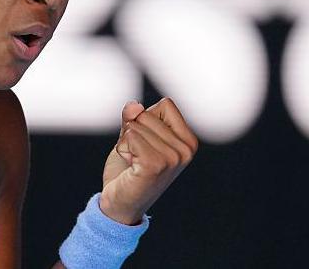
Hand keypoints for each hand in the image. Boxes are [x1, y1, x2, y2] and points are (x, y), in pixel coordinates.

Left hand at [100, 97, 198, 224]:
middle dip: (132, 132)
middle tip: (137, 156)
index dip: (146, 118)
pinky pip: (131, 137)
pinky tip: (130, 166)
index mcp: (188, 140)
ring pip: (135, 126)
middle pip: (147, 114)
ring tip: (134, 163)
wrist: (120, 203)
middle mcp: (186, 150)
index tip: (145, 143)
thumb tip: (135, 106)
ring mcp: (173, 158)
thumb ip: (133, 117)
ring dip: (125, 143)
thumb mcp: (132, 136)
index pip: (166, 104)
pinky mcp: (156, 165)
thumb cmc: (128, 169)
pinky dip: (122, 148)